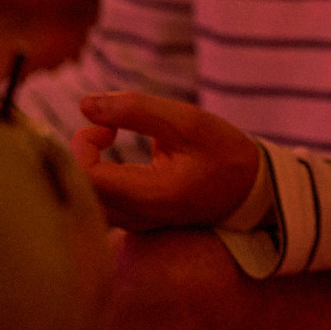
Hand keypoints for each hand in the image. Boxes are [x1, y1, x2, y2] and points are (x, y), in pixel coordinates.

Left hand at [72, 92, 260, 231]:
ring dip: (86, 166)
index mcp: (151, 195)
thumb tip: (85, 105)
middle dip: (81, 154)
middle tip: (107, 130)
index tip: (108, 126)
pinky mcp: (134, 222)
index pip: (87, 178)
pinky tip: (114, 157)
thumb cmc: (224, 152)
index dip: (82, 146)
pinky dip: (96, 177)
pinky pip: (98, 204)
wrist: (251, 189)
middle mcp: (137, 218)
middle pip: (79, 192)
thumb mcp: (188, 122)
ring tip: (110, 139)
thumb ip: (136, 110)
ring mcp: (134, 224)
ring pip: (85, 201)